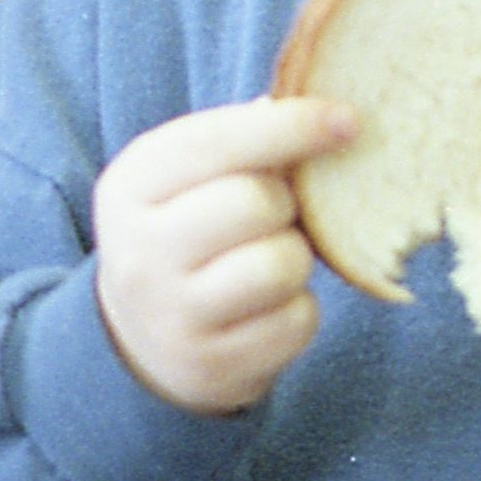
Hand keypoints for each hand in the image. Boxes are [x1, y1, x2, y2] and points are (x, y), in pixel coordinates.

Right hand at [92, 96, 351, 415]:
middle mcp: (140, 252)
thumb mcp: (190, 178)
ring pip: (282, 264)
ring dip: (296, 258)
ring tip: (269, 259)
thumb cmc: (189, 232)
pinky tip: (269, 307)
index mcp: (131, 187)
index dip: (292, 126)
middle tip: (277, 213)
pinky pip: (297, 321)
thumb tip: (332, 114)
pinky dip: (299, 310)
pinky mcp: (212, 366)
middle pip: (256, 203)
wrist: (141, 342)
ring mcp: (172, 316)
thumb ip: (245, 139)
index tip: (349, 121)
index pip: (218, 141)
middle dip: (287, 203)